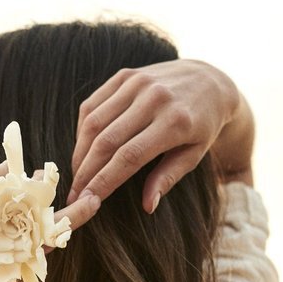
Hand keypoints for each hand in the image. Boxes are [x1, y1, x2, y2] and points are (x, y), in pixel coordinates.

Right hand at [67, 60, 241, 212]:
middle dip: (86, 171)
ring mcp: (138, 83)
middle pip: (107, 141)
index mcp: (175, 122)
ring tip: (75, 175)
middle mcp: (154, 98)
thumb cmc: (202, 126)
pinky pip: (94, 104)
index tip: (87, 201)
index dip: (104, 181)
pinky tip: (81, 149)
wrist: (209, 80)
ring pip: (95, 122)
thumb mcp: (194, 155)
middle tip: (73, 194)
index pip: (129, 157)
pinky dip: (83, 129)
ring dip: (79, 152)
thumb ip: (169, 178)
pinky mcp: (126, 75)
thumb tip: (147, 206)